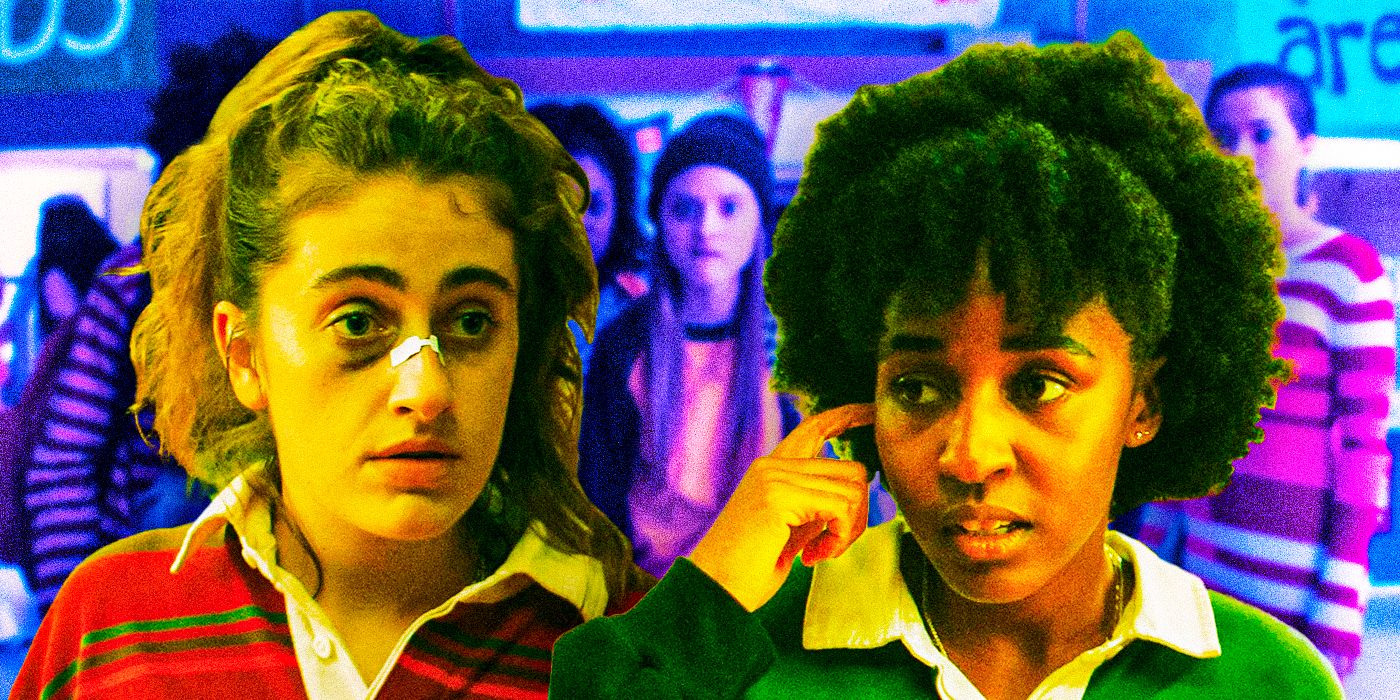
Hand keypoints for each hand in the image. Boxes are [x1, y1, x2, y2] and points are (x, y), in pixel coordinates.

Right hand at [688, 403, 874, 611]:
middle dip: (858, 514)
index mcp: (772, 468)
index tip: (871, 411)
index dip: (847, 415)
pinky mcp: (778, 496)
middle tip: (833, 545)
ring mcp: (773, 477)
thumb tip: (857, 490)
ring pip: (853, 490)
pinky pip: (841, 508)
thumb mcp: (790, 529)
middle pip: (852, 470)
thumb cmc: (750, 570)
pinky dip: (839, 538)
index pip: (816, 427)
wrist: (713, 592)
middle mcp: (772, 464)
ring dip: (847, 531)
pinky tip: (812, 557)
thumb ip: (816, 504)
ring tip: (819, 553)